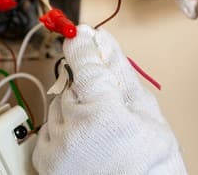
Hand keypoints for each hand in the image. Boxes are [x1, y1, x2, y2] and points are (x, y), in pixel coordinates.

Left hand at [32, 25, 187, 174]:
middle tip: (106, 107)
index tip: (80, 35)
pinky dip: (63, 128)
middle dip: (87, 89)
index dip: (83, 46)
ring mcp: (57, 149)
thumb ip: (121, 74)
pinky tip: (84, 140)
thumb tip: (105, 43)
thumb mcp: (147, 114)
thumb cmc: (152, 165)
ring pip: (58, 104)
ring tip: (98, 131)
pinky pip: (48, 127)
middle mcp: (74, 132)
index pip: (85, 64)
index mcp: (104, 115)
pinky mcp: (45, 162)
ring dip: (74, 109)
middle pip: (71, 85)